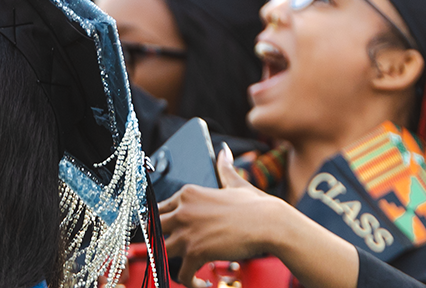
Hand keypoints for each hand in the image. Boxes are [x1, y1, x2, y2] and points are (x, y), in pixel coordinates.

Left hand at [159, 144, 293, 285]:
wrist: (270, 223)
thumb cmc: (256, 206)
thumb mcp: (236, 183)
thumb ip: (225, 169)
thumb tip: (224, 151)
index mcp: (188, 193)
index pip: (160, 209)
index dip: (165, 224)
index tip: (173, 233)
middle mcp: (182, 210)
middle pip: (155, 228)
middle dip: (163, 240)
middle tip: (178, 251)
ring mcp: (187, 232)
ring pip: (164, 251)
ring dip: (175, 262)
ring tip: (190, 269)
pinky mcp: (195, 252)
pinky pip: (181, 273)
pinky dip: (189, 281)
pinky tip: (201, 284)